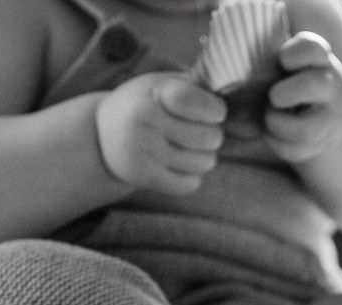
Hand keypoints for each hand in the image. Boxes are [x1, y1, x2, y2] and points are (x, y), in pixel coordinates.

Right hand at [94, 73, 225, 193]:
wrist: (101, 133)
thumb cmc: (145, 103)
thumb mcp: (163, 83)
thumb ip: (197, 87)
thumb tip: (240, 97)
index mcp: (154, 94)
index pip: (206, 107)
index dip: (216, 111)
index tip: (212, 111)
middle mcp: (146, 123)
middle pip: (211, 138)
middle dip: (212, 135)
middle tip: (199, 131)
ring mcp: (143, 152)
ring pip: (204, 163)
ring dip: (204, 156)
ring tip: (188, 147)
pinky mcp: (143, 177)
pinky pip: (190, 184)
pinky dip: (192, 175)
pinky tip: (179, 163)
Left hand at [264, 32, 341, 162]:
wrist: (325, 118)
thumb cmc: (293, 83)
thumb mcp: (288, 65)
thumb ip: (268, 60)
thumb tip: (221, 66)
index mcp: (319, 60)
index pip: (313, 49)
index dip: (294, 54)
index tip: (281, 59)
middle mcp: (330, 87)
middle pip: (315, 85)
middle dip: (287, 92)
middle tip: (273, 96)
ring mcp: (329, 118)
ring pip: (307, 129)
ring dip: (277, 123)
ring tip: (269, 116)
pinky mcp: (319, 144)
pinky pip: (294, 150)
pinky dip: (276, 142)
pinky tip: (271, 133)